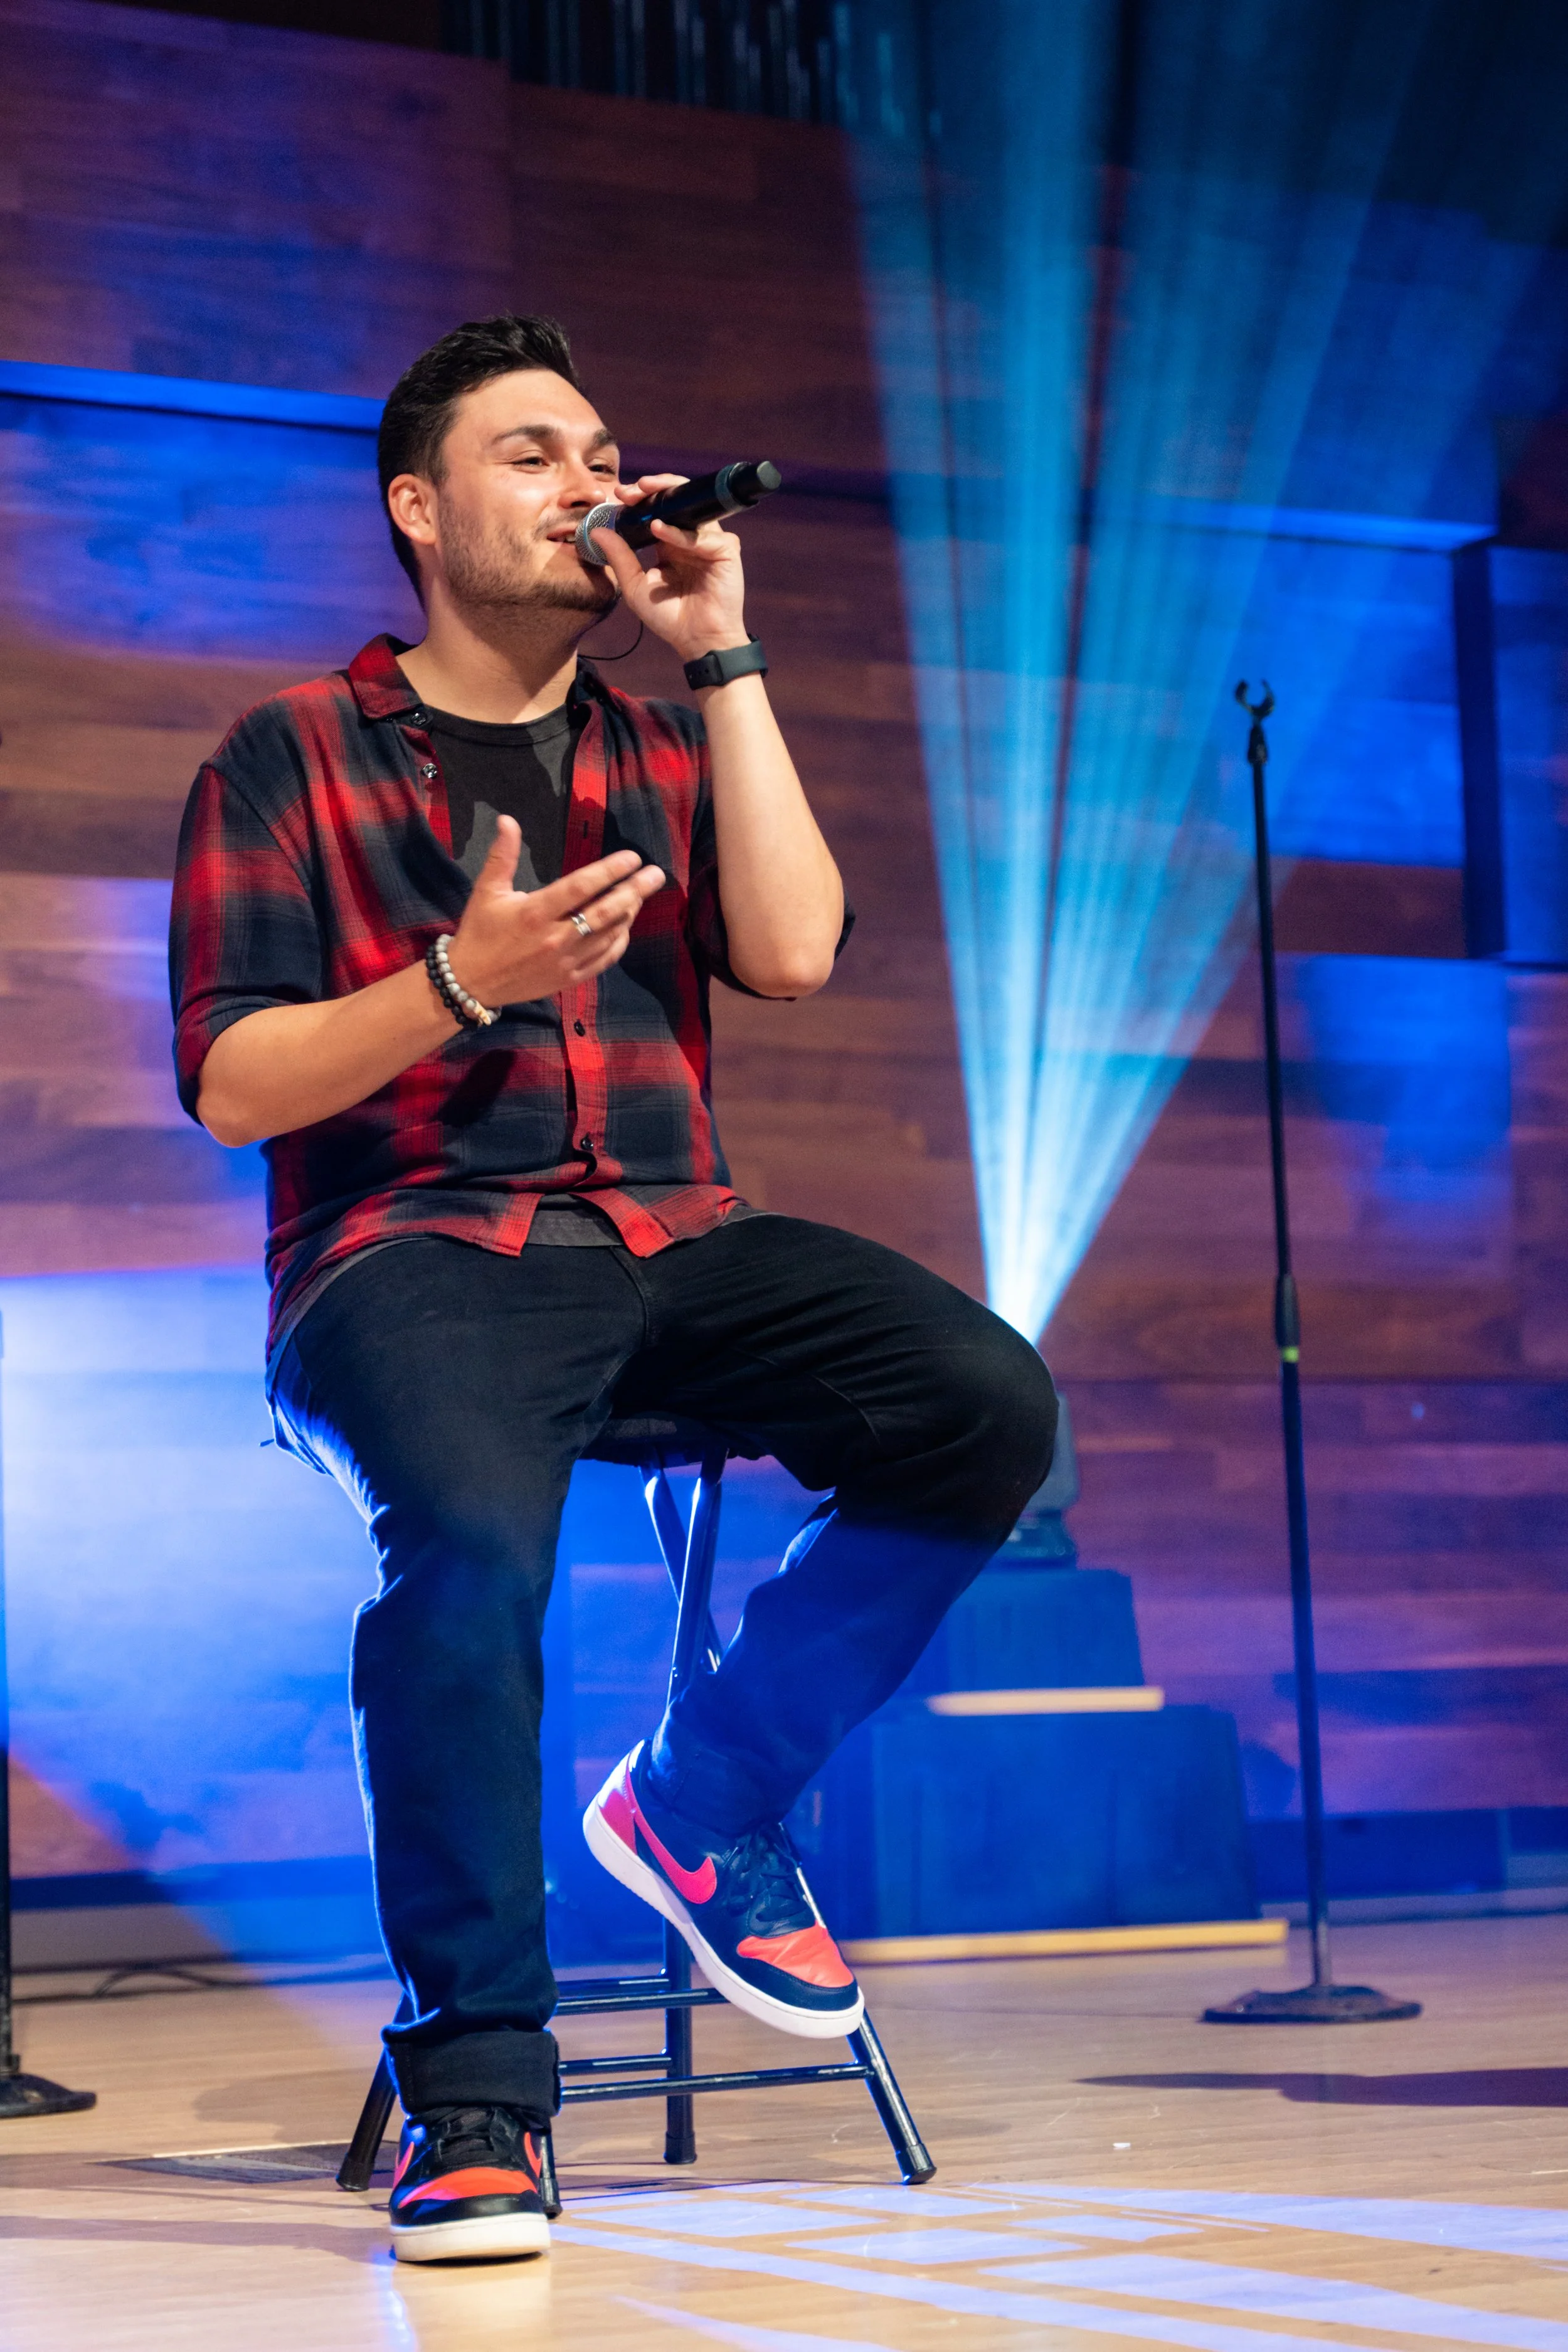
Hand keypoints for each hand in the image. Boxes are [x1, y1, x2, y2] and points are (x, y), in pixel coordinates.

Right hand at [445, 818, 664, 1008]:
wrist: (471, 982)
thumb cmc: (480, 932)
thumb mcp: (486, 891)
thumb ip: (502, 856)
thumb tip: (507, 820)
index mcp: (535, 912)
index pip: (582, 887)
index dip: (610, 871)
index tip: (632, 858)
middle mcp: (556, 937)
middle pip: (606, 911)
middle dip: (634, 890)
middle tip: (656, 874)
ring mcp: (566, 961)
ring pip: (609, 935)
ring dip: (629, 913)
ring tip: (642, 894)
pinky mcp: (569, 979)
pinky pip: (604, 959)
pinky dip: (619, 942)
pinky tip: (626, 927)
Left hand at [591, 474, 749, 665]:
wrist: (697, 640)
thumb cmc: (669, 617)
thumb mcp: (635, 586)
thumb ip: (619, 558)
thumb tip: (597, 531)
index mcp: (671, 543)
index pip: (657, 509)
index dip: (639, 499)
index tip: (618, 495)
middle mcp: (690, 538)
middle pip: (676, 499)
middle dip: (653, 488)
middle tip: (630, 489)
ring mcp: (709, 542)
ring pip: (692, 506)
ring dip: (667, 495)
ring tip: (643, 493)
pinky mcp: (725, 551)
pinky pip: (703, 534)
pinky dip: (680, 531)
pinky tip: (659, 530)